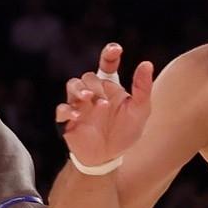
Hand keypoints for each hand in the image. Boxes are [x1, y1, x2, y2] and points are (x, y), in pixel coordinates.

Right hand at [57, 43, 154, 170]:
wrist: (108, 158)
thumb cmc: (124, 132)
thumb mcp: (139, 111)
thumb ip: (142, 88)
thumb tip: (146, 63)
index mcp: (110, 87)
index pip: (107, 64)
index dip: (109, 54)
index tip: (116, 49)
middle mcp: (93, 92)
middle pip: (89, 76)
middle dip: (96, 84)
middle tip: (106, 101)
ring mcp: (79, 105)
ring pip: (72, 85)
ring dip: (80, 90)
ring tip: (90, 99)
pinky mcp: (67, 120)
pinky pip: (61, 109)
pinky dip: (67, 111)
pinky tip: (78, 117)